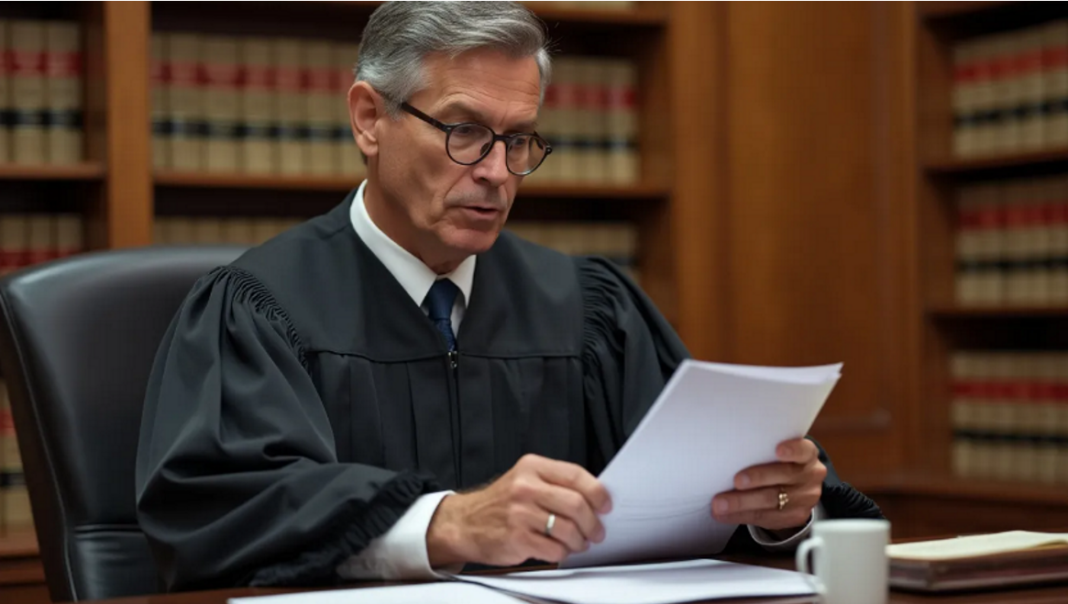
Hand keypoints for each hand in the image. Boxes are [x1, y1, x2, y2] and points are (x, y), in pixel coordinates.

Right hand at [425, 454, 611, 567]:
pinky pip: (554, 549)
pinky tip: (560, 550)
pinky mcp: (517, 538)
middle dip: (593, 522)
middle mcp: (525, 487)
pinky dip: (563, 553)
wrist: (464, 523)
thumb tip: (593, 498)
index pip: (575, 475)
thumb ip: (554, 483)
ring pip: (568, 529)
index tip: (605, 505)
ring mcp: (520, 513)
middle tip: (596, 531)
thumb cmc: (500, 503)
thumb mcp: (524, 479)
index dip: (597, 492)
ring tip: (578, 543)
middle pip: (576, 504)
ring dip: (580, 541)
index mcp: (531, 467)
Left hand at [710, 438, 825, 532]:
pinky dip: (740, 515)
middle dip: (758, 478)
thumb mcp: (776, 454)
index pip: (804, 450)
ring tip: (720, 504)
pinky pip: (764, 518)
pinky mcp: (795, 517)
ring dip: (742, 502)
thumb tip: (727, 450)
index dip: (793, 450)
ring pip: (772, 501)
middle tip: (736, 481)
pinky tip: (723, 514)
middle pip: (784, 476)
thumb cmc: (777, 464)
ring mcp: (805, 498)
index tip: (778, 450)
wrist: (794, 490)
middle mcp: (810, 476)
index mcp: (807, 454)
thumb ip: (762, 451)